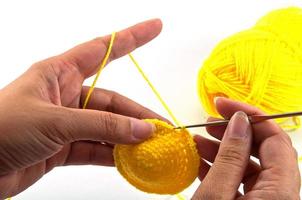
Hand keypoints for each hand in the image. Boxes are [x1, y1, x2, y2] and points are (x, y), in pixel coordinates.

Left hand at [0, 19, 163, 197]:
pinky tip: (130, 160)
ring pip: (106, 127)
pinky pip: (95, 149)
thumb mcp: (55, 122)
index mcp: (58, 73)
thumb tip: (141, 129)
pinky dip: (113, 155)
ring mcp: (67, 124)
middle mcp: (66, 96)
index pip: (102, 50)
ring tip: (151, 146)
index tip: (155, 27)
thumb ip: (101, 125)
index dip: (131, 37)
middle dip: (137, 114)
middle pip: (112, 101)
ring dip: (128, 138)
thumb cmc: (1, 129)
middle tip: (160, 128)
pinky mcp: (63, 148)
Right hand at [192, 97, 299, 198]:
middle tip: (210, 122)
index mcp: (280, 194)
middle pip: (265, 152)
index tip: (223, 106)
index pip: (276, 140)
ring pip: (252, 166)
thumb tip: (239, 121)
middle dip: (235, 133)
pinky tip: (202, 162)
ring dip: (225, 151)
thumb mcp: (215, 195)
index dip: (249, 116)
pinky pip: (243, 182)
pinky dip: (224, 170)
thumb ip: (230, 157)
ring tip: (199, 142)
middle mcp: (281, 197)